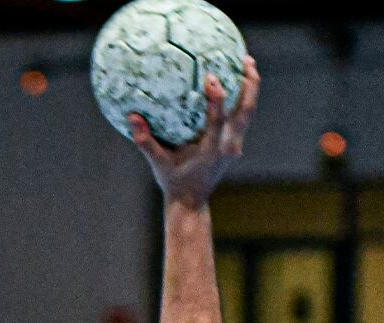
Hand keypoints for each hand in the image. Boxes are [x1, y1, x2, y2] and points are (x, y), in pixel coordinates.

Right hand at [130, 55, 259, 207]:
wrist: (191, 201)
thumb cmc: (173, 181)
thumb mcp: (157, 163)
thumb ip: (145, 141)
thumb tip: (132, 117)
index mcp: (211, 151)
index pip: (218, 122)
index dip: (217, 100)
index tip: (212, 78)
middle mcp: (228, 147)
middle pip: (246, 112)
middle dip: (249, 85)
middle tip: (245, 59)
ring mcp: (234, 145)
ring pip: (249, 112)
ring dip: (251, 88)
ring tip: (246, 62)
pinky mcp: (235, 143)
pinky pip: (243, 116)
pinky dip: (242, 97)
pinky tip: (235, 80)